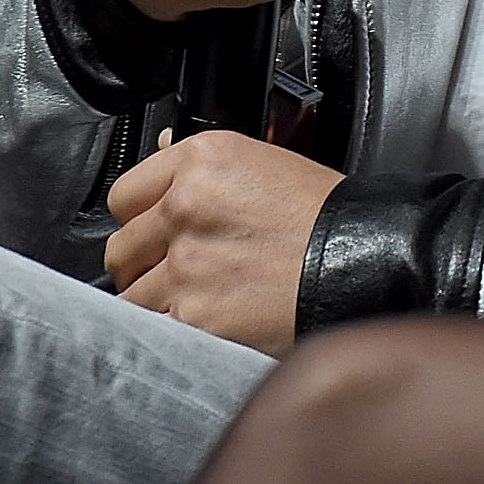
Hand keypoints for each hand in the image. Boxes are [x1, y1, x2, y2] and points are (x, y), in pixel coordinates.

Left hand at [107, 131, 342, 353]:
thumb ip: (203, 166)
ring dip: (157, 301)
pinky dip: (173, 331)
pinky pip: (153, 327)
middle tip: (180, 269)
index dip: (141, 216)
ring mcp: (185, 263)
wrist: (360, 261)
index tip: (156, 229)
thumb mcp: (265, 162)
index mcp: (201, 160)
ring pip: (131, 295)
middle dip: (145, 263)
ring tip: (199, 298)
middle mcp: (185, 207)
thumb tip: (163, 152)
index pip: (124, 194)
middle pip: (122, 248)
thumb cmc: (325, 216)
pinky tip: (205, 321)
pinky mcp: (193, 314)